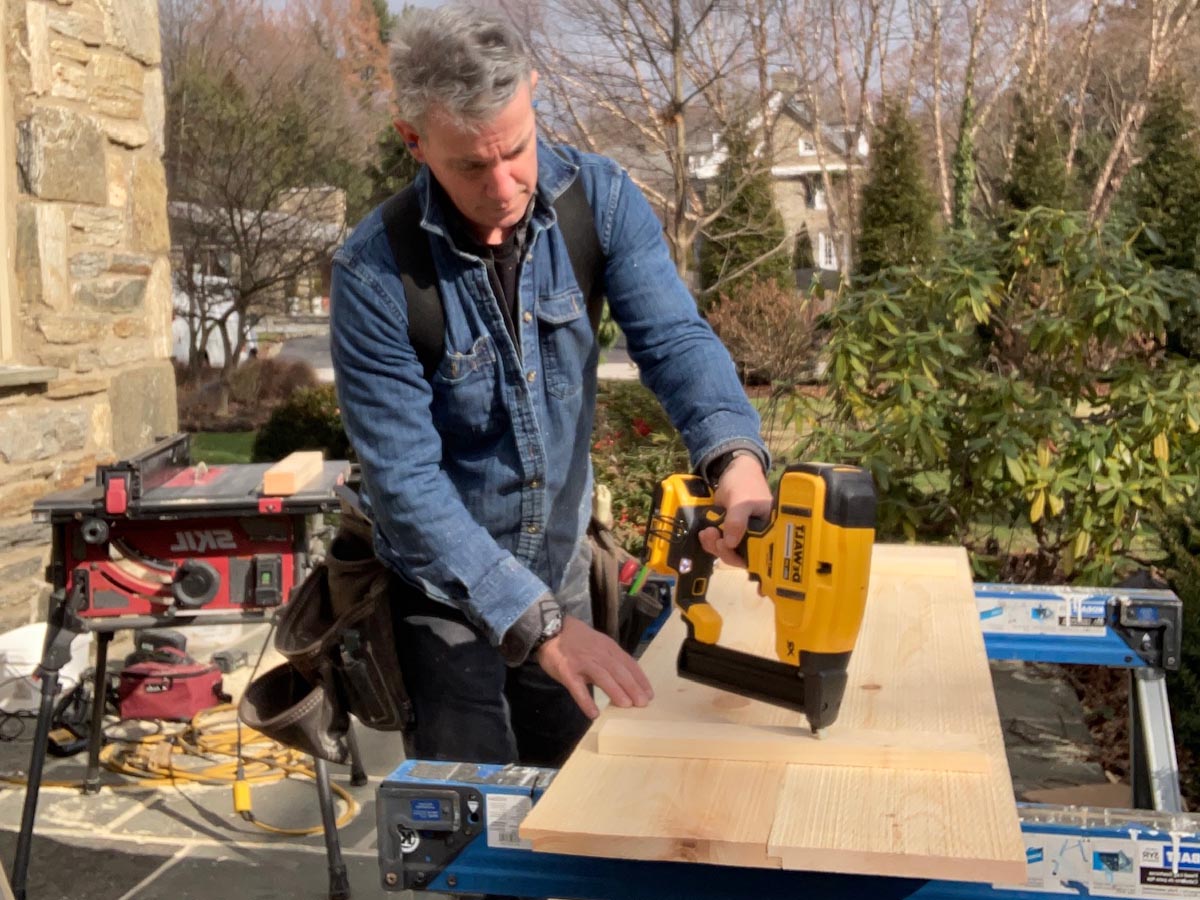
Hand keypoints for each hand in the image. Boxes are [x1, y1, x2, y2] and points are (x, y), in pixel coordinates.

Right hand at [535, 615, 653, 718]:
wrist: (550, 629)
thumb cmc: (577, 640)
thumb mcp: (599, 644)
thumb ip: (611, 659)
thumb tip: (627, 680)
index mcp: (608, 647)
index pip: (628, 663)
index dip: (640, 679)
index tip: (649, 694)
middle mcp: (598, 653)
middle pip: (619, 670)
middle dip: (632, 687)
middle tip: (642, 703)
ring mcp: (582, 662)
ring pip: (602, 677)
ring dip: (615, 691)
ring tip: (626, 705)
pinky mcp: (567, 671)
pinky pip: (577, 688)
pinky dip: (586, 701)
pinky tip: (594, 714)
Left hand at [698, 454, 772, 567]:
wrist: (732, 471)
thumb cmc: (744, 483)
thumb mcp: (741, 500)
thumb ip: (737, 520)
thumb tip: (730, 544)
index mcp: (770, 531)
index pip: (762, 555)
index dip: (746, 559)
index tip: (728, 547)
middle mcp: (759, 537)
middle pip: (744, 557)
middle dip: (726, 552)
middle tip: (714, 538)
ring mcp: (744, 535)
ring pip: (730, 552)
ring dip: (715, 547)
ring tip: (706, 533)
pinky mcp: (730, 533)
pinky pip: (722, 545)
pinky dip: (711, 542)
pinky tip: (704, 534)